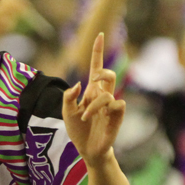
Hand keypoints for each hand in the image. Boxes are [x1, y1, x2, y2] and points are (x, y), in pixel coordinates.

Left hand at [62, 33, 125, 168]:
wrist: (87, 150)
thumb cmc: (78, 130)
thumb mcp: (66, 113)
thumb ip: (68, 97)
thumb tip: (79, 84)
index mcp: (91, 91)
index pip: (95, 67)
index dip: (98, 51)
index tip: (99, 35)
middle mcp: (102, 95)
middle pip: (108, 74)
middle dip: (102, 72)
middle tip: (94, 80)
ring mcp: (110, 106)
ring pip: (108, 94)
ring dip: (94, 104)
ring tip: (84, 117)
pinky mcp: (116, 117)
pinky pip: (118, 105)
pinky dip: (105, 109)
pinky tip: (96, 118)